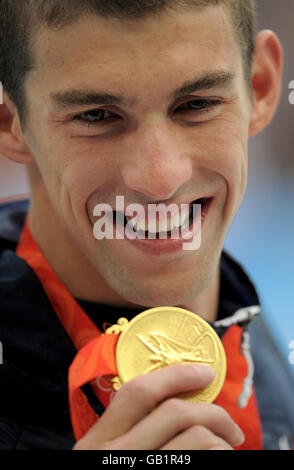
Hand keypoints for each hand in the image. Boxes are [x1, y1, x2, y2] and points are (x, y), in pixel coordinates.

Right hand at [73, 364, 243, 449]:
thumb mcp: (100, 458)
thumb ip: (126, 432)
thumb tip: (179, 402)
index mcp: (97, 443)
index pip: (139, 392)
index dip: (176, 375)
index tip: (205, 373)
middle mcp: (116, 458)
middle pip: (176, 413)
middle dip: (214, 413)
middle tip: (230, 428)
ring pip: (198, 440)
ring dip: (222, 442)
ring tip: (226, 452)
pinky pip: (204, 467)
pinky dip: (218, 459)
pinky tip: (218, 463)